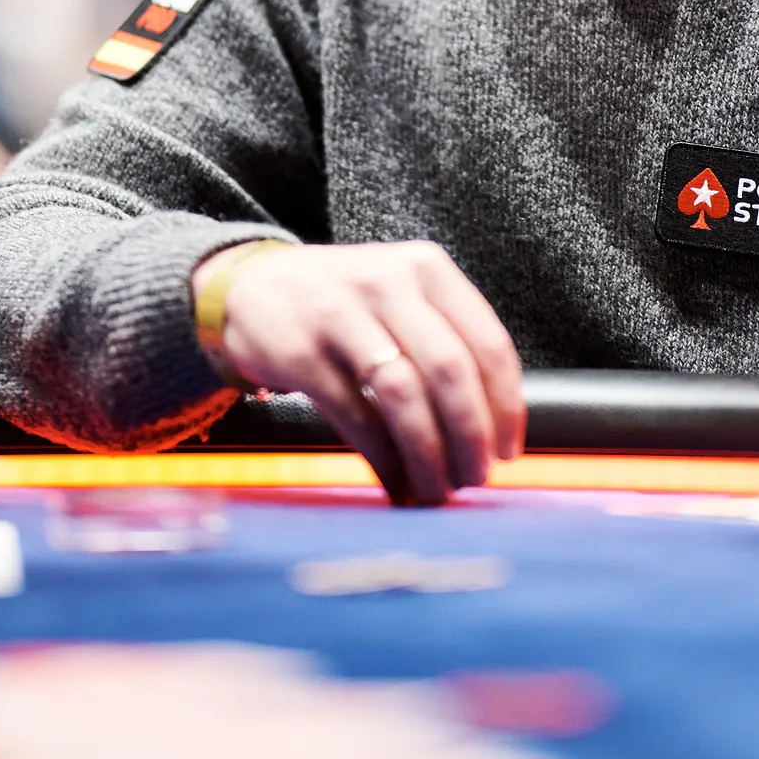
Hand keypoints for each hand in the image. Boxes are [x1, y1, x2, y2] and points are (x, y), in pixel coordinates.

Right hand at [201, 241, 525, 506]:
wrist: (250, 287)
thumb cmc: (344, 305)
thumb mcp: (399, 296)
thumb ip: (443, 341)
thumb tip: (491, 428)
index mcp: (426, 269)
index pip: (486, 341)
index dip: (505, 405)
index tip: (508, 450)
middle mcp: (388, 283)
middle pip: (449, 370)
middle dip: (470, 436)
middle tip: (475, 478)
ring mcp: (341, 314)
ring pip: (403, 395)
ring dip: (427, 454)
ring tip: (435, 489)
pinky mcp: (301, 351)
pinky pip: (354, 415)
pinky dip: (382, 459)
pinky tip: (394, 483)